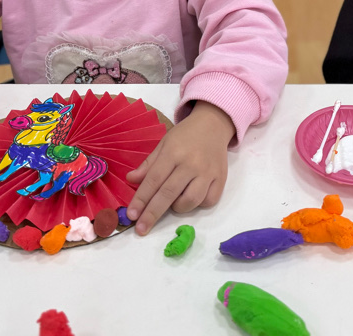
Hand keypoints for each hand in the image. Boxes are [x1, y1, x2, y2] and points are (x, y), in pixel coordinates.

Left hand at [125, 101, 234, 234]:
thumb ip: (148, 164)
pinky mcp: (221, 178)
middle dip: (152, 213)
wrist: (213, 124)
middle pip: (169, 193)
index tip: (131, 215)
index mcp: (173, 152)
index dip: (141, 199)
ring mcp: (208, 172)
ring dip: (177, 208)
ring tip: (172, 202)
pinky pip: (209, 201)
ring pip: (191, 201)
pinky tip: (191, 196)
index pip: (154, 180)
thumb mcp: (164, 144)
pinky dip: (198, 204)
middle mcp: (191, 163)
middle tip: (141, 229)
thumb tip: (130, 180)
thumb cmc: (185, 135)